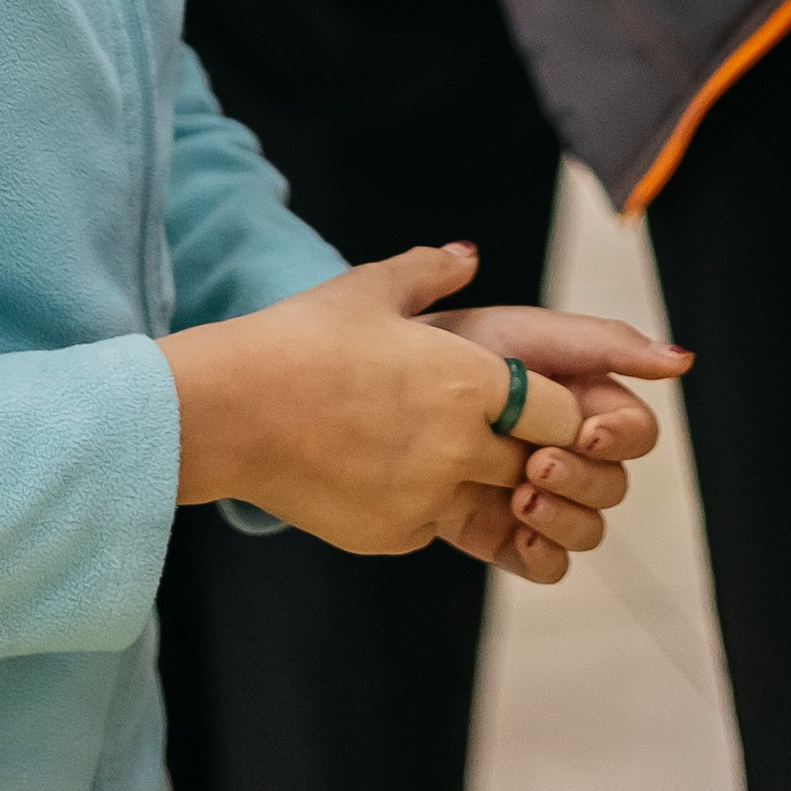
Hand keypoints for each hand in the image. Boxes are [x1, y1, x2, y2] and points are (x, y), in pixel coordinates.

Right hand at [160, 245, 589, 553]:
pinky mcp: (391, 534)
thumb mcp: (369, 289)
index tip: (527, 401)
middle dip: (521, 450)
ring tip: (425, 447)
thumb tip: (467, 255)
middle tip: (483, 427)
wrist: (227, 410)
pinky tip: (382, 472)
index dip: (552, 408)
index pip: (562, 415)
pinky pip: (432, 527)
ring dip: (474, 481)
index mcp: (471, 382)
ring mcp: (427, 498)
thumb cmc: (299, 339)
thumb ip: (431, 271)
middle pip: (534, 465)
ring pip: (487, 502)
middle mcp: (461, 446)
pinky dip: (423, 506)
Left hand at [434, 290, 687, 582]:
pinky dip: (542, 556)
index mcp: (582, 400)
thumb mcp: (527, 332)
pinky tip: (518, 535)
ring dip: (564, 518)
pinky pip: (547, 566)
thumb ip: (606, 343)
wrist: (371, 385)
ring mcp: (535, 496)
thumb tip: (683, 361)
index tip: (586, 429)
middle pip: (615, 485)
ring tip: (517, 498)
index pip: (636, 432)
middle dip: (583, 477)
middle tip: (535, 465)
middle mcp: (566, 451)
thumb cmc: (451, 345)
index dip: (622, 435)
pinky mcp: (498, 535)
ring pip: (589, 530)